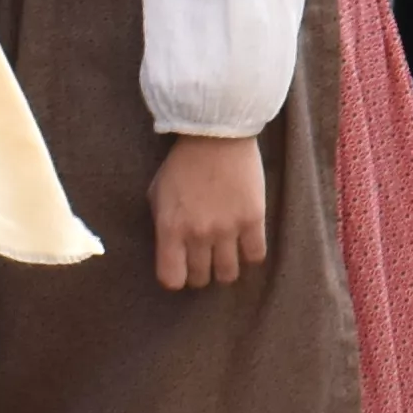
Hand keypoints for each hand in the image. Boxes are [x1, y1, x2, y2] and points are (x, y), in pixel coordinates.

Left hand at [148, 130, 272, 289]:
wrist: (217, 134)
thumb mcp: (157, 194)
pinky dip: (250, 254)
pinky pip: (255, 255)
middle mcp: (199, 234)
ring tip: (226, 253)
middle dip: (201, 272)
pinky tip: (245, 242)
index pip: (171, 279)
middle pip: (201, 278)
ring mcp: (228, 229)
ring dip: (225, 267)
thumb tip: (170, 248)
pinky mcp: (253, 219)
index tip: (181, 268)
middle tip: (204, 258)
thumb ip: (163, 224)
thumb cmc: (182, 163)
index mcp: (170, 229)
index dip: (176, 277)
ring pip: (229, 274)